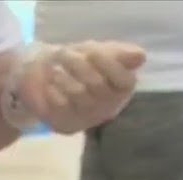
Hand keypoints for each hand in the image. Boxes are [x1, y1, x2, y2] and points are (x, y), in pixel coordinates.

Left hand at [16, 41, 143, 133]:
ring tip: (55, 70)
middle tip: (65, 54)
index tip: (93, 52)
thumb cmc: (77, 64)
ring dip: (65, 77)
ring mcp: (88, 119)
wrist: (41, 78)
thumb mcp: (99, 51)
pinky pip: (62, 106)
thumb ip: (119, 53)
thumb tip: (141, 57)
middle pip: (99, 86)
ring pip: (80, 95)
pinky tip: (50, 86)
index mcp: (122, 89)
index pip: (126, 81)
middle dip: (80, 66)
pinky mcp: (67, 125)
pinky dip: (54, 91)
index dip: (110, 65)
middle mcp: (110, 107)